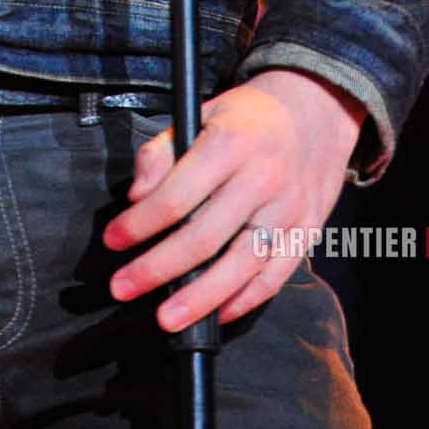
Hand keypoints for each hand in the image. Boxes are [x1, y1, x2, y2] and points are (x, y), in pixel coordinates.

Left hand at [100, 68, 363, 329]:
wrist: (315, 110)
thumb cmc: (248, 117)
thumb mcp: (200, 113)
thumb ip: (162, 152)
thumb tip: (137, 196)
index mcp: (230, 144)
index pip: (177, 196)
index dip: (139, 223)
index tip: (113, 239)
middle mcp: (262, 179)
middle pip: (204, 238)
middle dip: (157, 269)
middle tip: (122, 287)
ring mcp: (288, 210)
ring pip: (241, 266)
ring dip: (200, 299)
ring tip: (168, 318)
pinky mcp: (306, 231)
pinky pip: (274, 277)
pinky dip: (245, 301)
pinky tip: (217, 314)